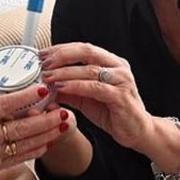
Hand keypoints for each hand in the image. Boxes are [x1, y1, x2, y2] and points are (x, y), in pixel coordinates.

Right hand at [0, 70, 64, 179]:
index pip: (7, 105)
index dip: (27, 96)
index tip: (44, 89)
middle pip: (24, 127)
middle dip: (47, 119)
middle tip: (64, 110)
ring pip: (27, 144)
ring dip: (47, 135)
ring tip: (64, 125)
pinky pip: (20, 159)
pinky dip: (35, 151)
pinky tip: (47, 144)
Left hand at [37, 43, 152, 149]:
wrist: (136, 132)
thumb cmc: (113, 112)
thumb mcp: (85, 99)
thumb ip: (68, 89)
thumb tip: (44, 83)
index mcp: (111, 62)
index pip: (83, 48)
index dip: (61, 49)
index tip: (42, 54)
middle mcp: (118, 67)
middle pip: (87, 52)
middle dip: (62, 55)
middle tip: (43, 63)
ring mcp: (122, 80)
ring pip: (90, 69)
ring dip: (65, 72)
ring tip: (47, 76)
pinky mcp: (121, 96)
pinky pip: (95, 88)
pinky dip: (76, 86)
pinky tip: (61, 87)